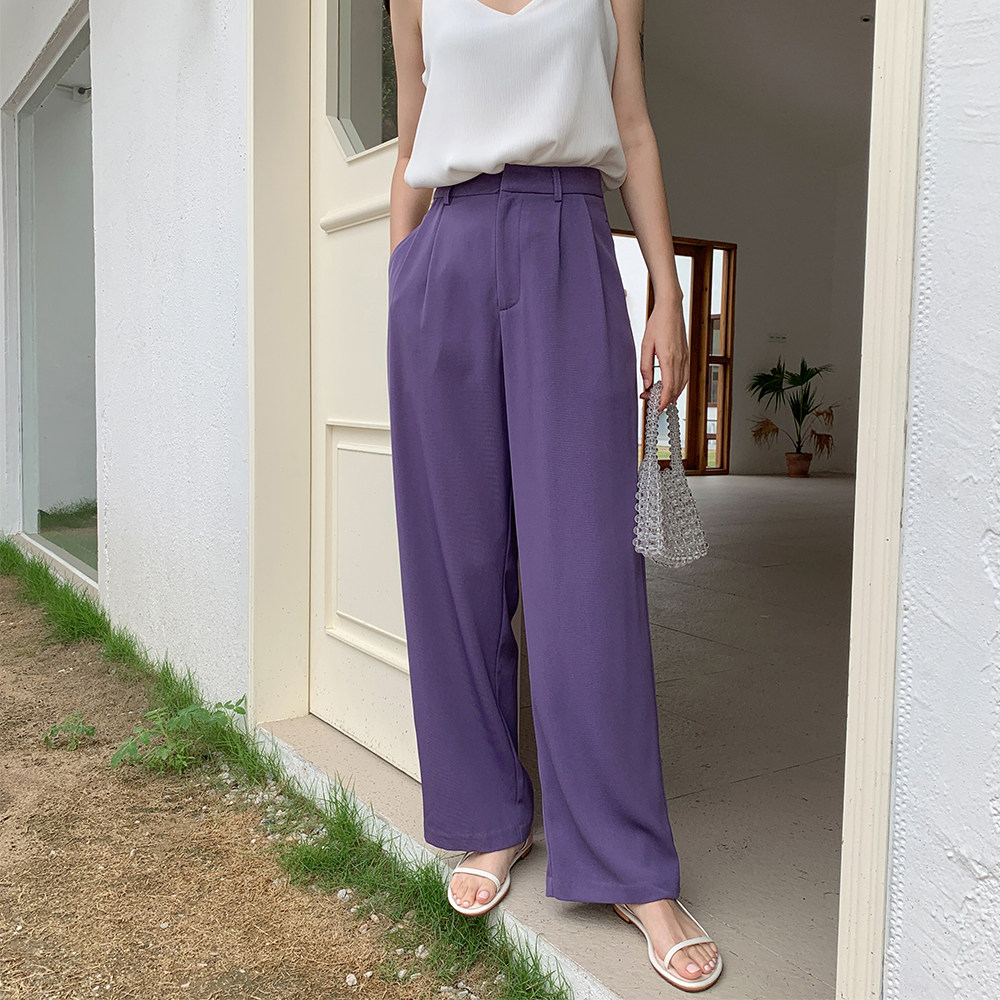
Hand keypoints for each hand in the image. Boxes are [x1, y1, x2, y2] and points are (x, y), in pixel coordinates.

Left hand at [638, 295, 689, 411]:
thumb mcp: (645, 345)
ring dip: (673, 394)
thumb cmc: (657, 323)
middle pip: (676, 388)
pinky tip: (673, 387)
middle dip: (665, 399)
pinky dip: (680, 385)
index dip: (663, 401)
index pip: (669, 387)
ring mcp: (685, 357)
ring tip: (662, 399)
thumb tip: (647, 384)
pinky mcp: (687, 354)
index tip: (656, 408)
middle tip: (653, 403)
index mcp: (669, 358)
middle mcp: (680, 359)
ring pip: (683, 383)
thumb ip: (645, 367)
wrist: (670, 309)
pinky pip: (685, 375)